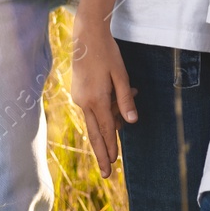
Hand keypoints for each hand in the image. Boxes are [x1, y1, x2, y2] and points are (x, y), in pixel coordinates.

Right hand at [71, 23, 137, 175]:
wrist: (86, 36)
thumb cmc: (107, 53)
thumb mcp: (121, 75)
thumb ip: (125, 99)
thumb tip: (131, 122)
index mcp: (96, 99)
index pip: (105, 129)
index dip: (111, 147)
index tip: (114, 163)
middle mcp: (84, 102)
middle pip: (94, 134)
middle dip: (102, 154)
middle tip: (107, 174)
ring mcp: (78, 97)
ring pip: (93, 121)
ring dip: (108, 126)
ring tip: (124, 123)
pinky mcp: (78, 92)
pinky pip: (92, 109)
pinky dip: (104, 112)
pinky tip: (117, 106)